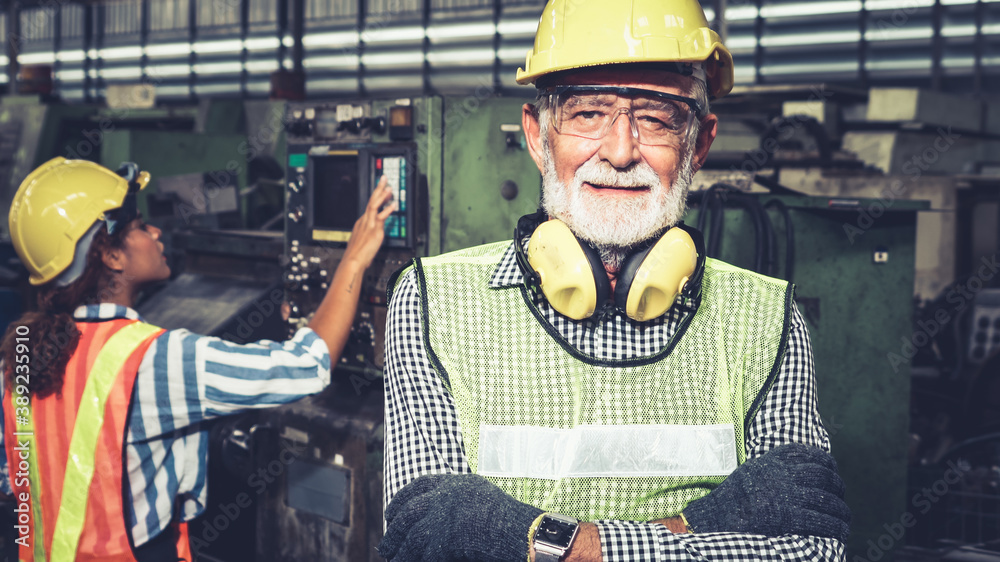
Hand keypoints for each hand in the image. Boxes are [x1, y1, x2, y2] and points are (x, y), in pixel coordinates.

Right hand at [342, 176, 394, 268]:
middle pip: (371, 201)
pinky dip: (387, 210)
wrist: (352, 261)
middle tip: (384, 178)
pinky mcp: (374, 231)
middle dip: (378, 189)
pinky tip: (394, 205)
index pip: (371, 205)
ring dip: (382, 196)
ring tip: (389, 187)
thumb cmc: (356, 255)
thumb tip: (372, 237)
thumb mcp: (362, 242)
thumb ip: (368, 236)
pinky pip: (381, 218)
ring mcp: (369, 225)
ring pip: (374, 206)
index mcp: (362, 222)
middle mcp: (364, 221)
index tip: (384, 189)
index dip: (378, 196)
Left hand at [378, 474, 542, 561]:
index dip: (402, 498)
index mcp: (455, 483)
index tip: (391, 511)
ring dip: (399, 549)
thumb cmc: (508, 521)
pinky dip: (413, 561)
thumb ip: (458, 501)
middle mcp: (445, 496)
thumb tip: (434, 515)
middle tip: (387, 542)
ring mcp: (443, 516)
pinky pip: (421, 554)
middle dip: (394, 528)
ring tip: (392, 557)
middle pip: (409, 511)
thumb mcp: (481, 498)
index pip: (419, 485)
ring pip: (411, 534)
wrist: (522, 532)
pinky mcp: (444, 538)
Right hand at [682, 443, 850, 541]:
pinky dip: (835, 526)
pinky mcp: (788, 518)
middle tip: (840, 495)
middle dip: (837, 485)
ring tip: (844, 516)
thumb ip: (771, 469)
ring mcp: (785, 496)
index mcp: (770, 462)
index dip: (825, 460)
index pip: (806, 453)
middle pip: (821, 475)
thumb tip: (796, 472)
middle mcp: (780, 475)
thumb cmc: (731, 500)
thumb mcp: (749, 473)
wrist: (714, 519)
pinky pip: (822, 520)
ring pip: (826, 499)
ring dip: (840, 509)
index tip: (832, 468)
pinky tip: (841, 530)